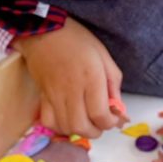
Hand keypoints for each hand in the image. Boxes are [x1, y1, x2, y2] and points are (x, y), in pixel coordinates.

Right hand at [12, 16, 125, 137]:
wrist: (43, 30)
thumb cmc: (77, 39)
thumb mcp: (103, 56)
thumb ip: (114, 84)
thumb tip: (119, 110)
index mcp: (90, 77)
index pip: (100, 115)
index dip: (111, 123)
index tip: (115, 118)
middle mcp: (71, 90)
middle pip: (82, 127)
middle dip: (96, 131)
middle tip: (101, 121)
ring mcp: (54, 95)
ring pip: (66, 128)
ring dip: (79, 131)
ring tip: (86, 121)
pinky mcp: (42, 96)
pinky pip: (49, 122)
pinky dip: (60, 127)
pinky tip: (68, 119)